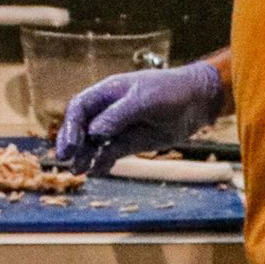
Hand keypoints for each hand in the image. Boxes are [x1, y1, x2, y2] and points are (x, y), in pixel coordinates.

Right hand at [53, 60, 225, 174]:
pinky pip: (110, 153)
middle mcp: (108, 110)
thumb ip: (118, 115)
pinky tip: (97, 171)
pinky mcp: (130, 142)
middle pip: (81, 127)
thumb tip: (94, 132)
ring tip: (78, 171)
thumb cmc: (170, 92)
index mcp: (107, 93)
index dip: (70, 126)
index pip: (79, 108)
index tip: (70, 145)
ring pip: (94, 143)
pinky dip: (102, 162)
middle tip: (66, 160)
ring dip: (85, 156)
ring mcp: (119, 127)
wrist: (198, 101)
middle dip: (72, 143)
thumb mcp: (144, 100)